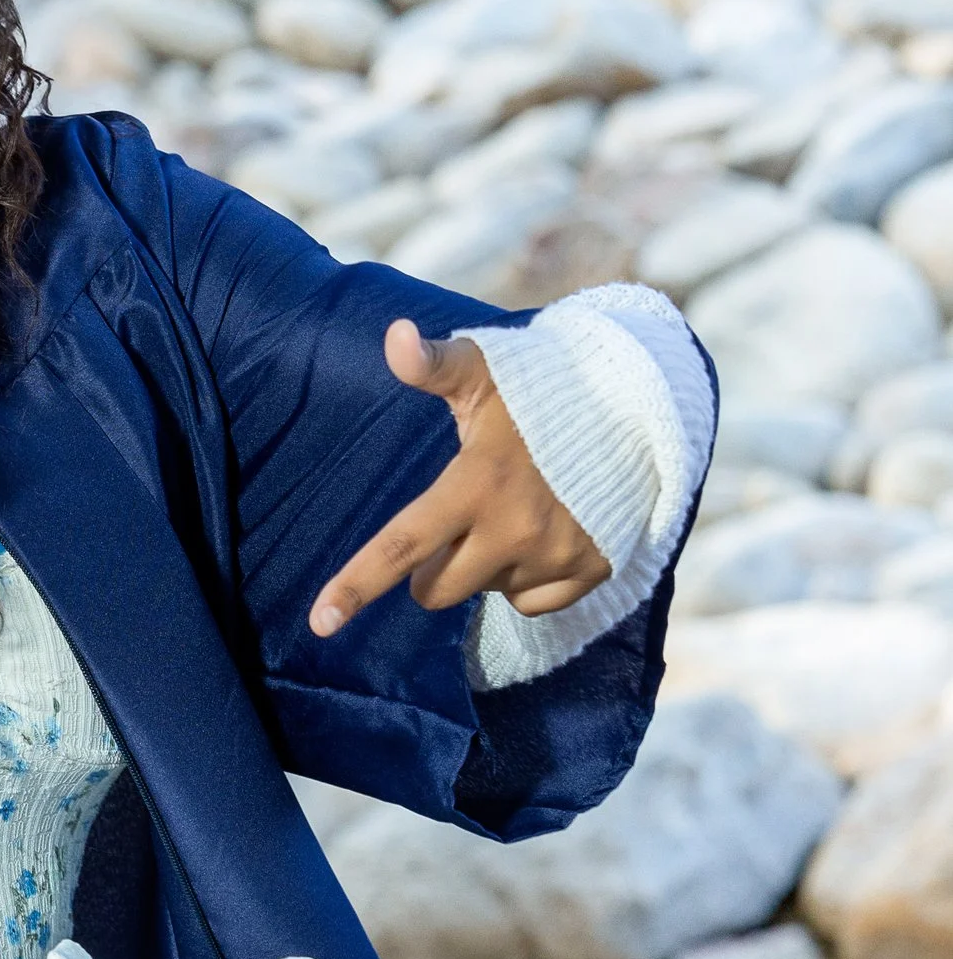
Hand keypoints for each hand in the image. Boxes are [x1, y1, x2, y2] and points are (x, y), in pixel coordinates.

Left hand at [309, 320, 608, 640]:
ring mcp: (555, 555)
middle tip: (456, 520)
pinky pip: (533, 603)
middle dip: (432, 567)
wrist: (638, 408)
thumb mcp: (485, 371)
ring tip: (514, 510)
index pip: (402, 545)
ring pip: (487, 592)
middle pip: (435, 589)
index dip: (356, 585)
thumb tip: (394, 336)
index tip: (320, 622)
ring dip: (487, 565)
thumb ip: (434, 364)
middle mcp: (514, 530)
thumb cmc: (543, 388)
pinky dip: (529, 579)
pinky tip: (543, 534)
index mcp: (475, 485)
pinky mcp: (590, 571)